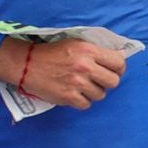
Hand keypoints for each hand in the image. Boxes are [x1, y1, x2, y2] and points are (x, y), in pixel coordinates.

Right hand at [0, 37, 125, 109]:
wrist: (27, 64)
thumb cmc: (53, 52)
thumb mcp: (76, 43)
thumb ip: (97, 51)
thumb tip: (120, 56)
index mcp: (89, 50)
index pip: (119, 63)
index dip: (118, 68)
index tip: (113, 70)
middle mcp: (85, 67)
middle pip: (113, 82)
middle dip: (108, 81)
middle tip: (99, 80)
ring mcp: (77, 83)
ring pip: (100, 95)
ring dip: (93, 92)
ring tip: (83, 85)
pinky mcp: (68, 97)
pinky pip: (86, 104)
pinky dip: (82, 100)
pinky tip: (75, 93)